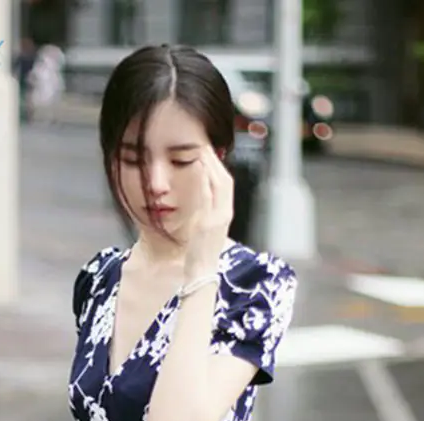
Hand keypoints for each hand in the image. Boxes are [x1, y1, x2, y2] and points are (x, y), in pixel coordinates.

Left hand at [184, 145, 233, 280]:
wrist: (201, 274)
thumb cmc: (200, 253)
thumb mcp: (204, 228)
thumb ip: (205, 210)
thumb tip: (200, 192)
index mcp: (225, 214)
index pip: (226, 184)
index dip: (219, 166)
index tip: (209, 152)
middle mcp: (225, 214)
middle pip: (225, 179)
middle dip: (216, 160)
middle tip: (205, 143)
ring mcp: (218, 218)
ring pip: (219, 183)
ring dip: (210, 164)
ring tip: (201, 149)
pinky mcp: (208, 223)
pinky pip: (207, 195)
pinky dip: (204, 178)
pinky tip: (198, 165)